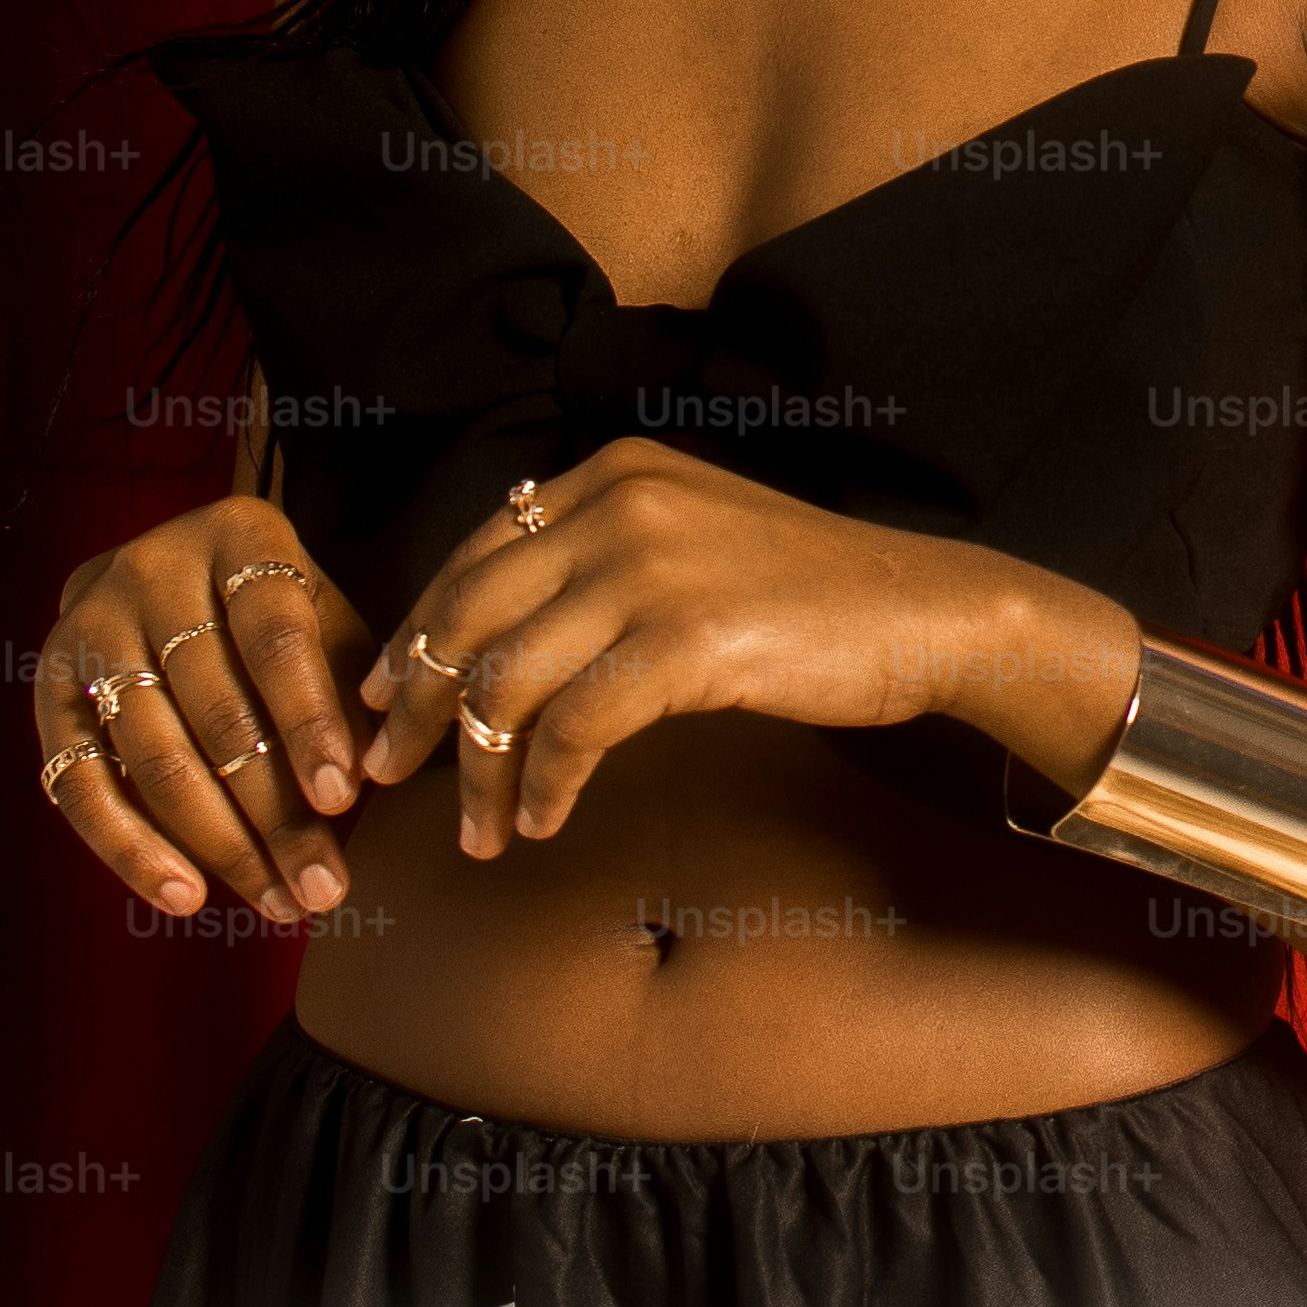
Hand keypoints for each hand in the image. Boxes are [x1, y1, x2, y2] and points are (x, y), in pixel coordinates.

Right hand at [40, 494, 374, 922]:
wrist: (179, 584)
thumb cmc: (281, 621)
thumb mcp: (328, 630)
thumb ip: (349, 695)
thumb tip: (360, 790)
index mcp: (238, 534)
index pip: (274, 634)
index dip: (309, 719)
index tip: (343, 800)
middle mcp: (152, 568)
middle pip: (216, 706)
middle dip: (274, 810)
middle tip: (322, 887)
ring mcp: (90, 626)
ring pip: (154, 754)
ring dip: (220, 843)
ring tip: (277, 903)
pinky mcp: (49, 690)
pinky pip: (80, 784)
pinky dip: (131, 849)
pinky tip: (185, 897)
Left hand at [353, 439, 1139, 856]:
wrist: (924, 609)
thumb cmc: (808, 593)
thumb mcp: (689, 540)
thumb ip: (601, 561)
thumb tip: (502, 637)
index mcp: (610, 473)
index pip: (474, 555)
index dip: (415, 632)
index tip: (382, 697)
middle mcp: (616, 504)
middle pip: (468, 616)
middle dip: (415, 706)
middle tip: (387, 775)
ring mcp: (649, 568)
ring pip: (506, 681)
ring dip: (475, 772)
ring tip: (473, 833)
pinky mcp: (686, 639)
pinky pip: (573, 727)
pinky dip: (542, 786)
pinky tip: (540, 823)